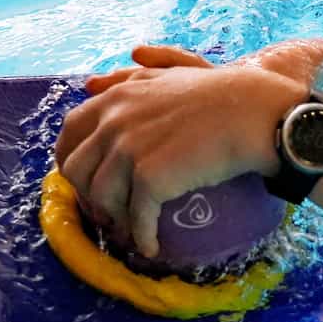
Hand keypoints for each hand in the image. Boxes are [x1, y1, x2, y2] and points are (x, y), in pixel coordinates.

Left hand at [56, 45, 302, 258]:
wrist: (252, 113)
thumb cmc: (220, 93)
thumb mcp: (167, 74)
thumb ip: (129, 78)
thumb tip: (90, 83)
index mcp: (114, 99)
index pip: (69, 134)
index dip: (70, 161)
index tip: (86, 180)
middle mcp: (113, 123)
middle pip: (76, 171)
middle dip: (87, 196)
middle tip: (110, 211)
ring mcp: (129, 151)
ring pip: (100, 199)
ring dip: (114, 220)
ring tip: (132, 230)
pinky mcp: (150, 179)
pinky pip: (136, 218)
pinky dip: (142, 237)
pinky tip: (151, 247)